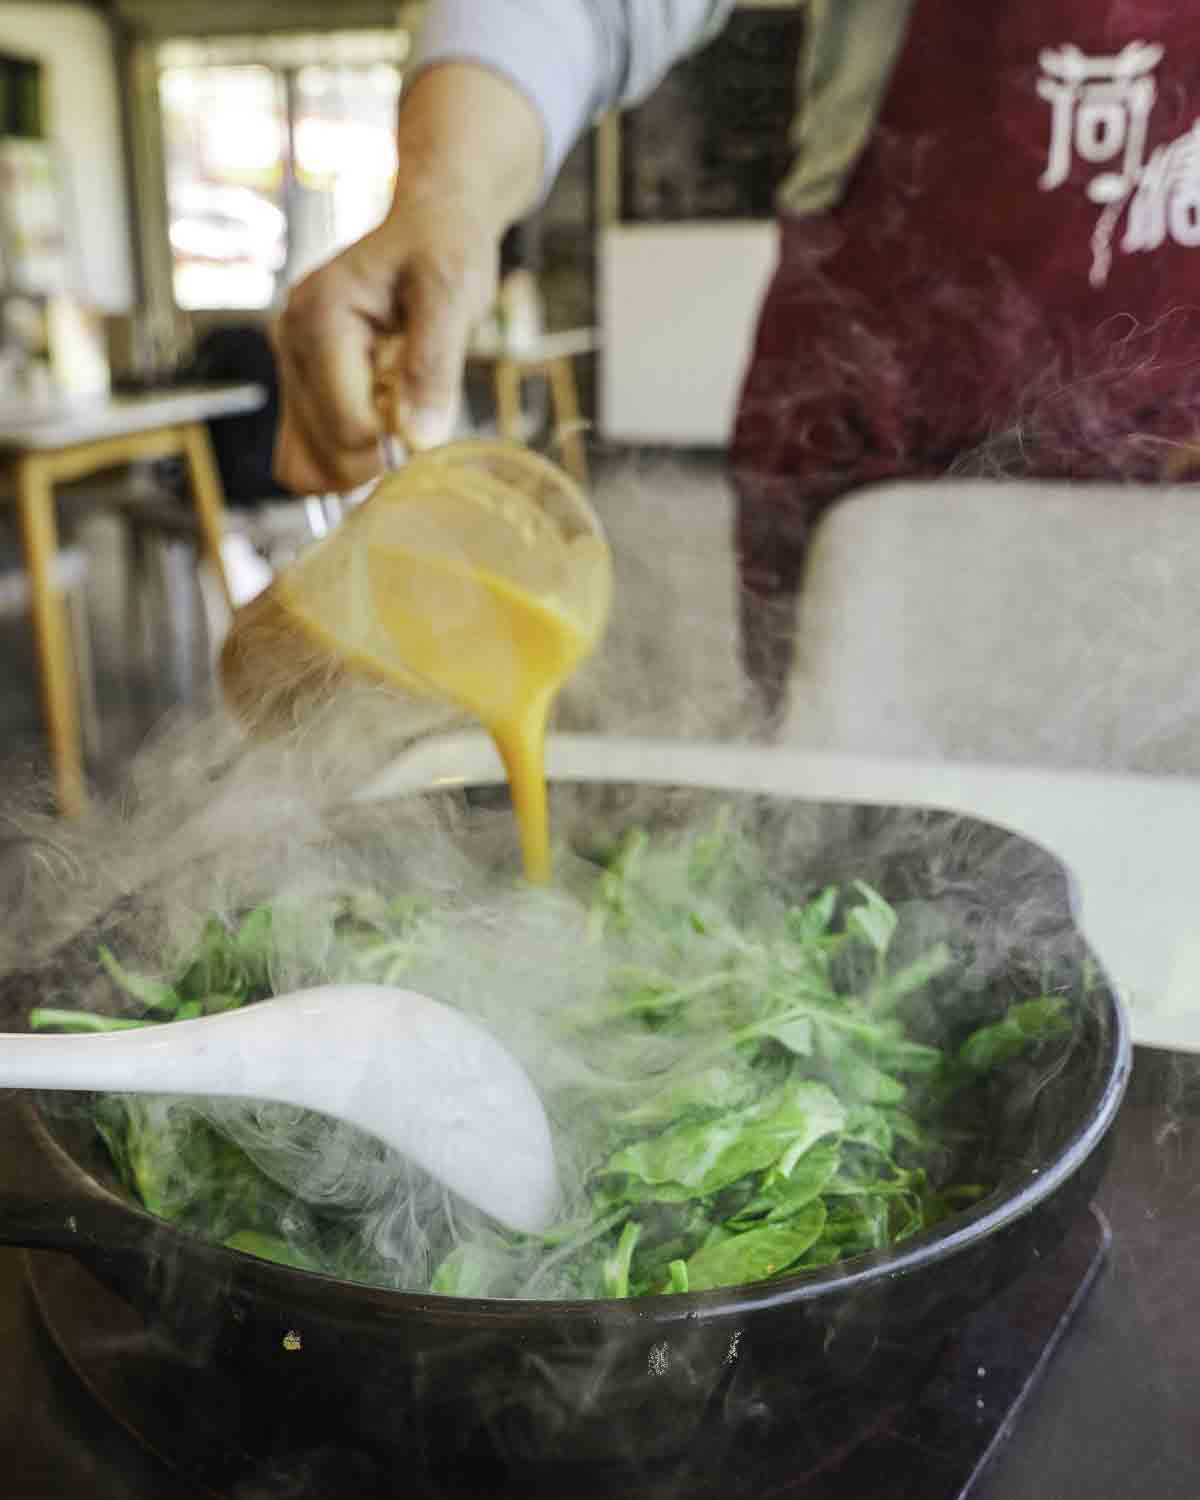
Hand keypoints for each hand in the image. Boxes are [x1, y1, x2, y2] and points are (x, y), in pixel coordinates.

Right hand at [272, 192, 497, 492]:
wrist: (429, 227)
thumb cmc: (443, 249)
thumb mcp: (452, 295)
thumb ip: (433, 368)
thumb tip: (418, 441)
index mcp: (319, 317)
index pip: (350, 427)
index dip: (398, 438)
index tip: (429, 405)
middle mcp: (290, 341)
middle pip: (327, 454)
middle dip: (380, 450)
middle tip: (414, 400)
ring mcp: (288, 366)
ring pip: (306, 465)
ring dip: (361, 458)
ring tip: (393, 404)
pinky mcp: (298, 384)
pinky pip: (304, 454)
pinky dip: (345, 457)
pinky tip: (376, 419)